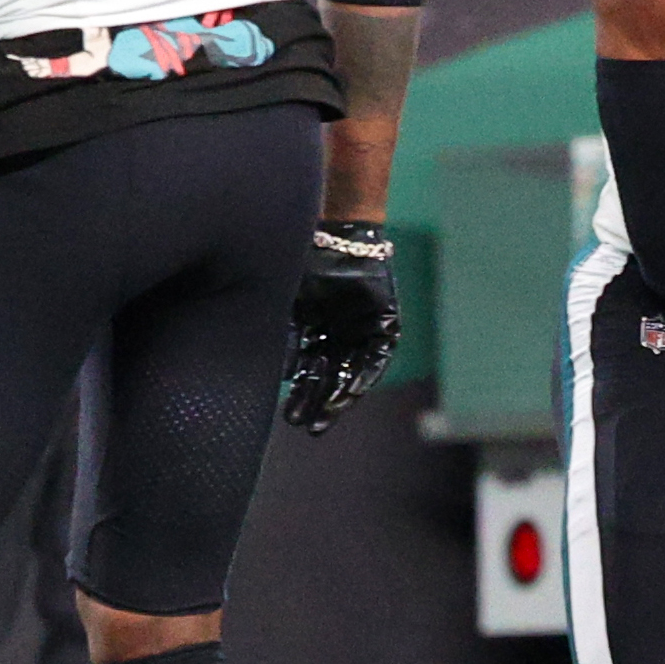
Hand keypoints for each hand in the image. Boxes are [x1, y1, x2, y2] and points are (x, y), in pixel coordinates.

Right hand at [276, 222, 398, 430]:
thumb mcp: (289, 307)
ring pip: (352, 373)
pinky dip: (365, 374)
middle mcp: (339, 334)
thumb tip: (279, 376)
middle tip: (307, 426)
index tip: (290, 418)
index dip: (300, 395)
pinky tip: (352, 391)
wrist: (338, 238)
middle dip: (318, 402)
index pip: (308, 371)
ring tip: (327, 416)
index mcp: (315, 331)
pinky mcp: (385, 326)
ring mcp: (362, 331)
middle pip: (329, 377)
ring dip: (341, 396)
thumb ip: (285, 341)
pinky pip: (376, 359)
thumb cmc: (307, 266)